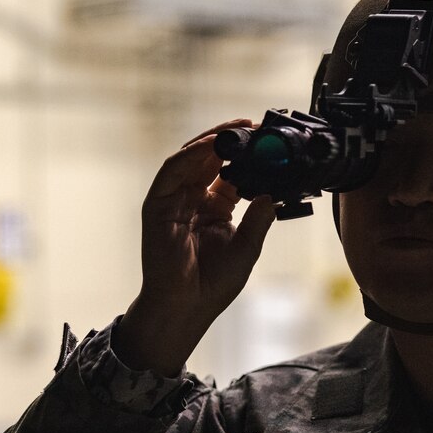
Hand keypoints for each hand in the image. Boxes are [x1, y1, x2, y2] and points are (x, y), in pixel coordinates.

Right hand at [115, 120, 276, 375]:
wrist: (186, 306)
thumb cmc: (213, 283)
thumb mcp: (247, 247)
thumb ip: (260, 217)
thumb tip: (274, 192)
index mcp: (216, 207)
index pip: (232, 171)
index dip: (249, 155)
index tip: (270, 142)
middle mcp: (194, 199)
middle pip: (212, 158)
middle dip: (233, 140)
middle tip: (257, 126)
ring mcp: (174, 199)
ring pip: (192, 158)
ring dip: (214, 140)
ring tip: (238, 129)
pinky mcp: (157, 204)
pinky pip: (172, 171)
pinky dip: (191, 155)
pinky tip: (211, 146)